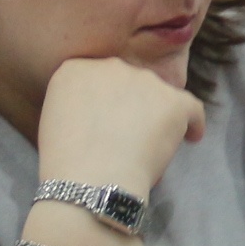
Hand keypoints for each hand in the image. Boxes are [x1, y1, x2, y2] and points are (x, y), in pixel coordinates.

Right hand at [34, 55, 204, 204]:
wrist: (91, 179)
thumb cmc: (64, 161)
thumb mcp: (52, 121)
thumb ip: (73, 106)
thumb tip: (95, 115)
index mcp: (76, 69)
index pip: (97, 79)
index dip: (106, 100)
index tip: (107, 120)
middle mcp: (111, 66)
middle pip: (129, 83)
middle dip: (132, 105)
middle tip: (129, 135)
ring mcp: (144, 81)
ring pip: (160, 95)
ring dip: (159, 115)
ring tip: (153, 145)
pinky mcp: (173, 100)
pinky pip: (191, 108)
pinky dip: (192, 123)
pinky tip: (190, 138)